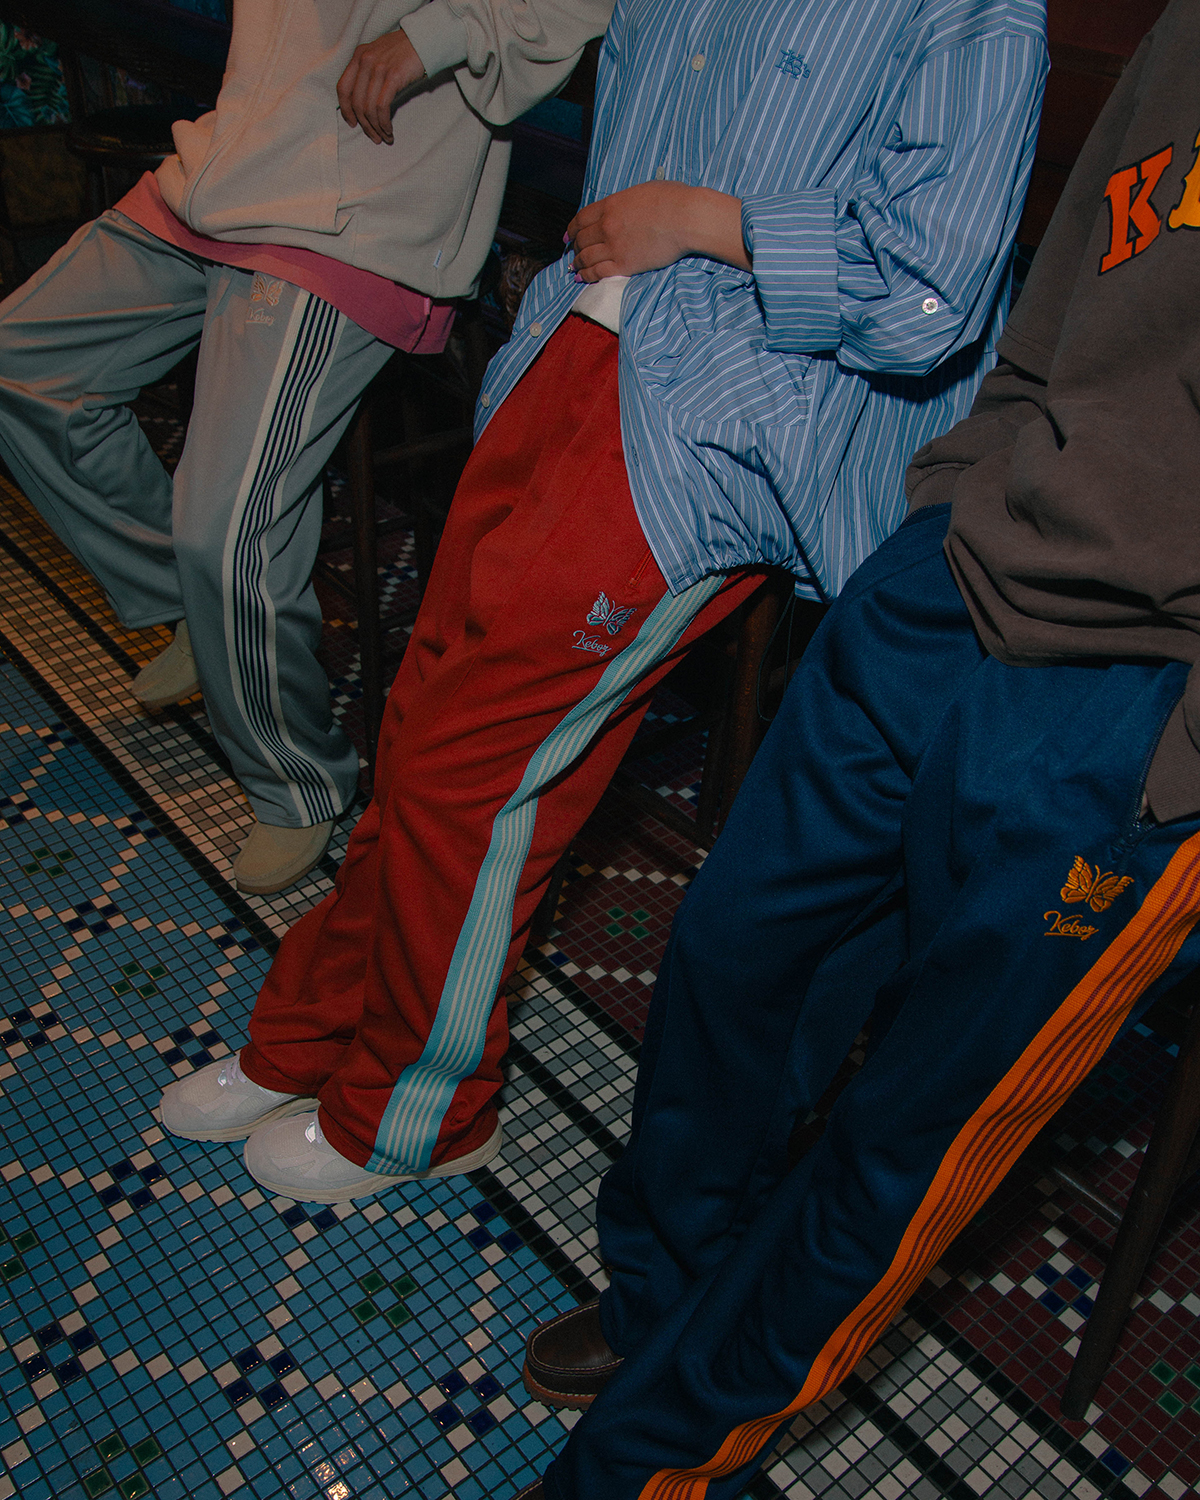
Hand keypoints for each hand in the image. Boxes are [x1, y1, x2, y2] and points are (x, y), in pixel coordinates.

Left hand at [337, 28, 425, 144]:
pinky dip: (384, 123)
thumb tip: (364, 103)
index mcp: (358, 56)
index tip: (352, 123)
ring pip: (369, 108)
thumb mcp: (378, 55)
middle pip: (356, 102)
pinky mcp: (393, 77)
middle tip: (374, 137)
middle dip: (364, 125)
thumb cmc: (403, 51)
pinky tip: (389, 130)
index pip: (343, 87)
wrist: (423, 39)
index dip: (345, 109)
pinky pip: (382, 107)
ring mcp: (378, 68)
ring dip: (376, 128)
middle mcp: (365, 61)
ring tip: (384, 137)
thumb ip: (367, 72)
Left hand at [567, 182, 749, 281]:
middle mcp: (606, 226)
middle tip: (573, 251)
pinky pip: (597, 272)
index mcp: (610, 205)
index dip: (572, 228)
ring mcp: (613, 246)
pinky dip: (586, 275)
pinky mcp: (624, 265)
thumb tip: (625, 207)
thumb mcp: (642, 191)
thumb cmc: (672, 200)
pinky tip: (580, 278)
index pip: (581, 218)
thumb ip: (626, 201)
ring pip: (585, 257)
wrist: (685, 218)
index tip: (569, 234)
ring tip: (574, 266)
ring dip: (577, 262)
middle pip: (581, 239)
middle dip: (575, 246)